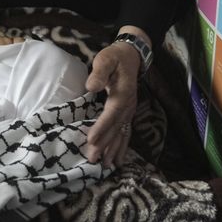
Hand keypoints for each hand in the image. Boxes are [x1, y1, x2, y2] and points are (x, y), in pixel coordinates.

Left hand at [84, 41, 140, 166]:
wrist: (131, 56)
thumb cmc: (114, 58)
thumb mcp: (105, 59)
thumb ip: (99, 72)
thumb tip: (91, 87)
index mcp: (122, 94)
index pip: (110, 114)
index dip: (101, 128)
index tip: (91, 140)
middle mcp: (128, 106)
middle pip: (116, 128)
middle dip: (104, 145)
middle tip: (93, 159)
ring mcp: (130, 111)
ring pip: (122, 133)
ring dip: (113, 150)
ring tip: (105, 165)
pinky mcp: (128, 113)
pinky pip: (126, 133)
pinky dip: (122, 147)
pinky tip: (117, 159)